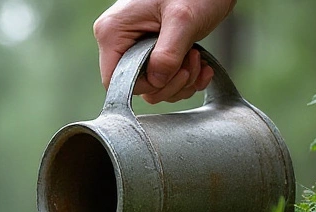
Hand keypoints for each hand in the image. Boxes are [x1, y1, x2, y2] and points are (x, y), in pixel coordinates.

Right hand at [93, 0, 236, 103]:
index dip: (144, 85)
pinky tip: (202, 65)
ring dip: (181, 82)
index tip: (171, 73)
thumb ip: (168, 53)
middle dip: (169, 83)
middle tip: (191, 63)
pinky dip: (187, 79)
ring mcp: (138, 47)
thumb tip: (157, 82)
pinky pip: (165, 80)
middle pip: (138, 86)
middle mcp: (121, 42)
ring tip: (198, 59)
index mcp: (113, 32)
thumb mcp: (183, 20)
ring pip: (154, 86)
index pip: (115, 80)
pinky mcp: (155, 52)